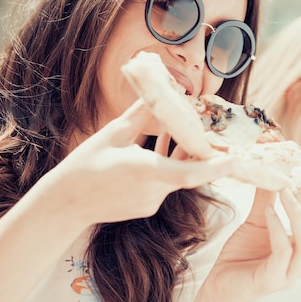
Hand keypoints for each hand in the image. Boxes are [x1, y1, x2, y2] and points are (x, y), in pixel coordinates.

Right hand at [33, 99, 239, 226]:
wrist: (65, 204)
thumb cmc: (85, 166)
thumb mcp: (113, 134)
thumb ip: (141, 114)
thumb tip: (159, 93)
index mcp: (145, 171)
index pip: (189, 173)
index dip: (215, 167)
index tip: (236, 159)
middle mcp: (153, 191)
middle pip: (188, 170)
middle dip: (197, 150)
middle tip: (207, 131)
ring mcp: (152, 203)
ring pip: (177, 176)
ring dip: (179, 156)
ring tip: (169, 133)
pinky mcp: (147, 208)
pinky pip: (166, 185)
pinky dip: (166, 168)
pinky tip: (155, 150)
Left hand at [189, 179, 300, 301]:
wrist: (218, 285)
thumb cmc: (242, 254)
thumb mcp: (258, 221)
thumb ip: (268, 199)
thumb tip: (272, 170)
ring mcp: (289, 274)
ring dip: (299, 213)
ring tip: (285, 190)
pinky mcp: (270, 280)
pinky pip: (282, 253)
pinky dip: (278, 228)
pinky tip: (268, 212)